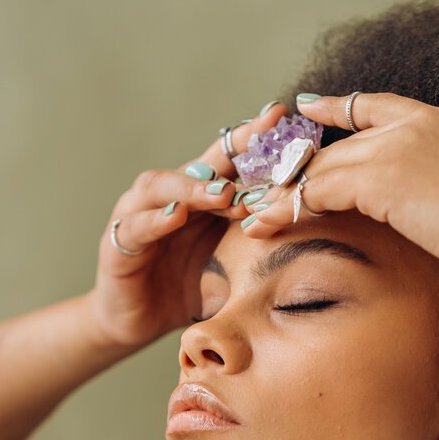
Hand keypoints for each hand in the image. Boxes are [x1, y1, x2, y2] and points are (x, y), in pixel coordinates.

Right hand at [87, 103, 287, 347]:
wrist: (138, 323)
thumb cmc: (192, 290)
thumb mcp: (236, 268)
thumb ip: (264, 249)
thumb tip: (322, 241)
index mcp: (202, 198)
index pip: (230, 159)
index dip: (252, 137)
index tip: (282, 116)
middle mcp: (169, 197)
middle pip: (199, 163)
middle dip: (231, 150)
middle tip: (261, 143)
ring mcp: (137, 216)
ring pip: (161, 186)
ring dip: (193, 186)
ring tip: (223, 192)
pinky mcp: (116, 246)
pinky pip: (134, 227)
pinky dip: (155, 220)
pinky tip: (176, 216)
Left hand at [239, 92, 438, 287]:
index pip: (378, 106)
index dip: (338, 108)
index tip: (307, 106)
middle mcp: (416, 122)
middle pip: (338, 140)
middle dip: (295, 164)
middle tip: (259, 183)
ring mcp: (396, 144)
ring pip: (321, 165)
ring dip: (282, 192)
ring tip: (251, 212)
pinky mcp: (379, 175)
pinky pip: (316, 190)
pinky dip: (286, 209)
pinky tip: (265, 225)